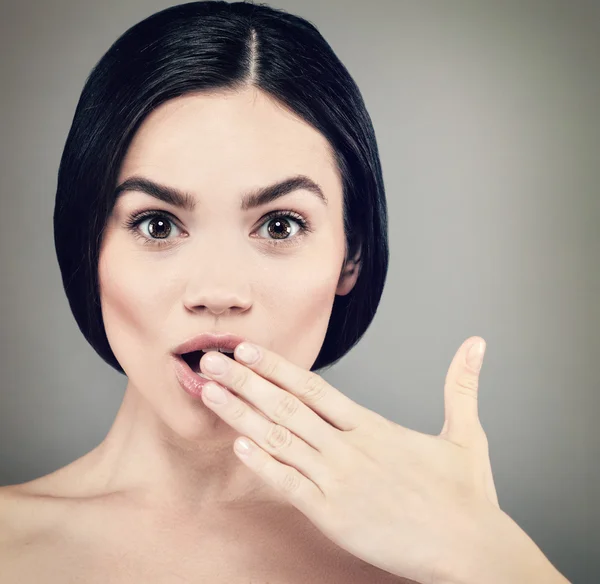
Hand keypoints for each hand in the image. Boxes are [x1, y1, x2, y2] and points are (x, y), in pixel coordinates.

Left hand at [197, 337, 504, 583]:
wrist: (472, 548)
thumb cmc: (466, 496)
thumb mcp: (467, 434)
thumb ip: (461, 385)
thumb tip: (477, 345)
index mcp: (373, 428)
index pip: (314, 387)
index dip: (276, 367)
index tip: (247, 349)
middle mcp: (350, 447)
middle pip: (287, 405)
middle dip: (244, 381)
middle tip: (210, 360)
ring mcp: (339, 480)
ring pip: (281, 438)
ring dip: (241, 414)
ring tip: (209, 394)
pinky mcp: (335, 515)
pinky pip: (291, 484)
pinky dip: (263, 464)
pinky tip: (238, 446)